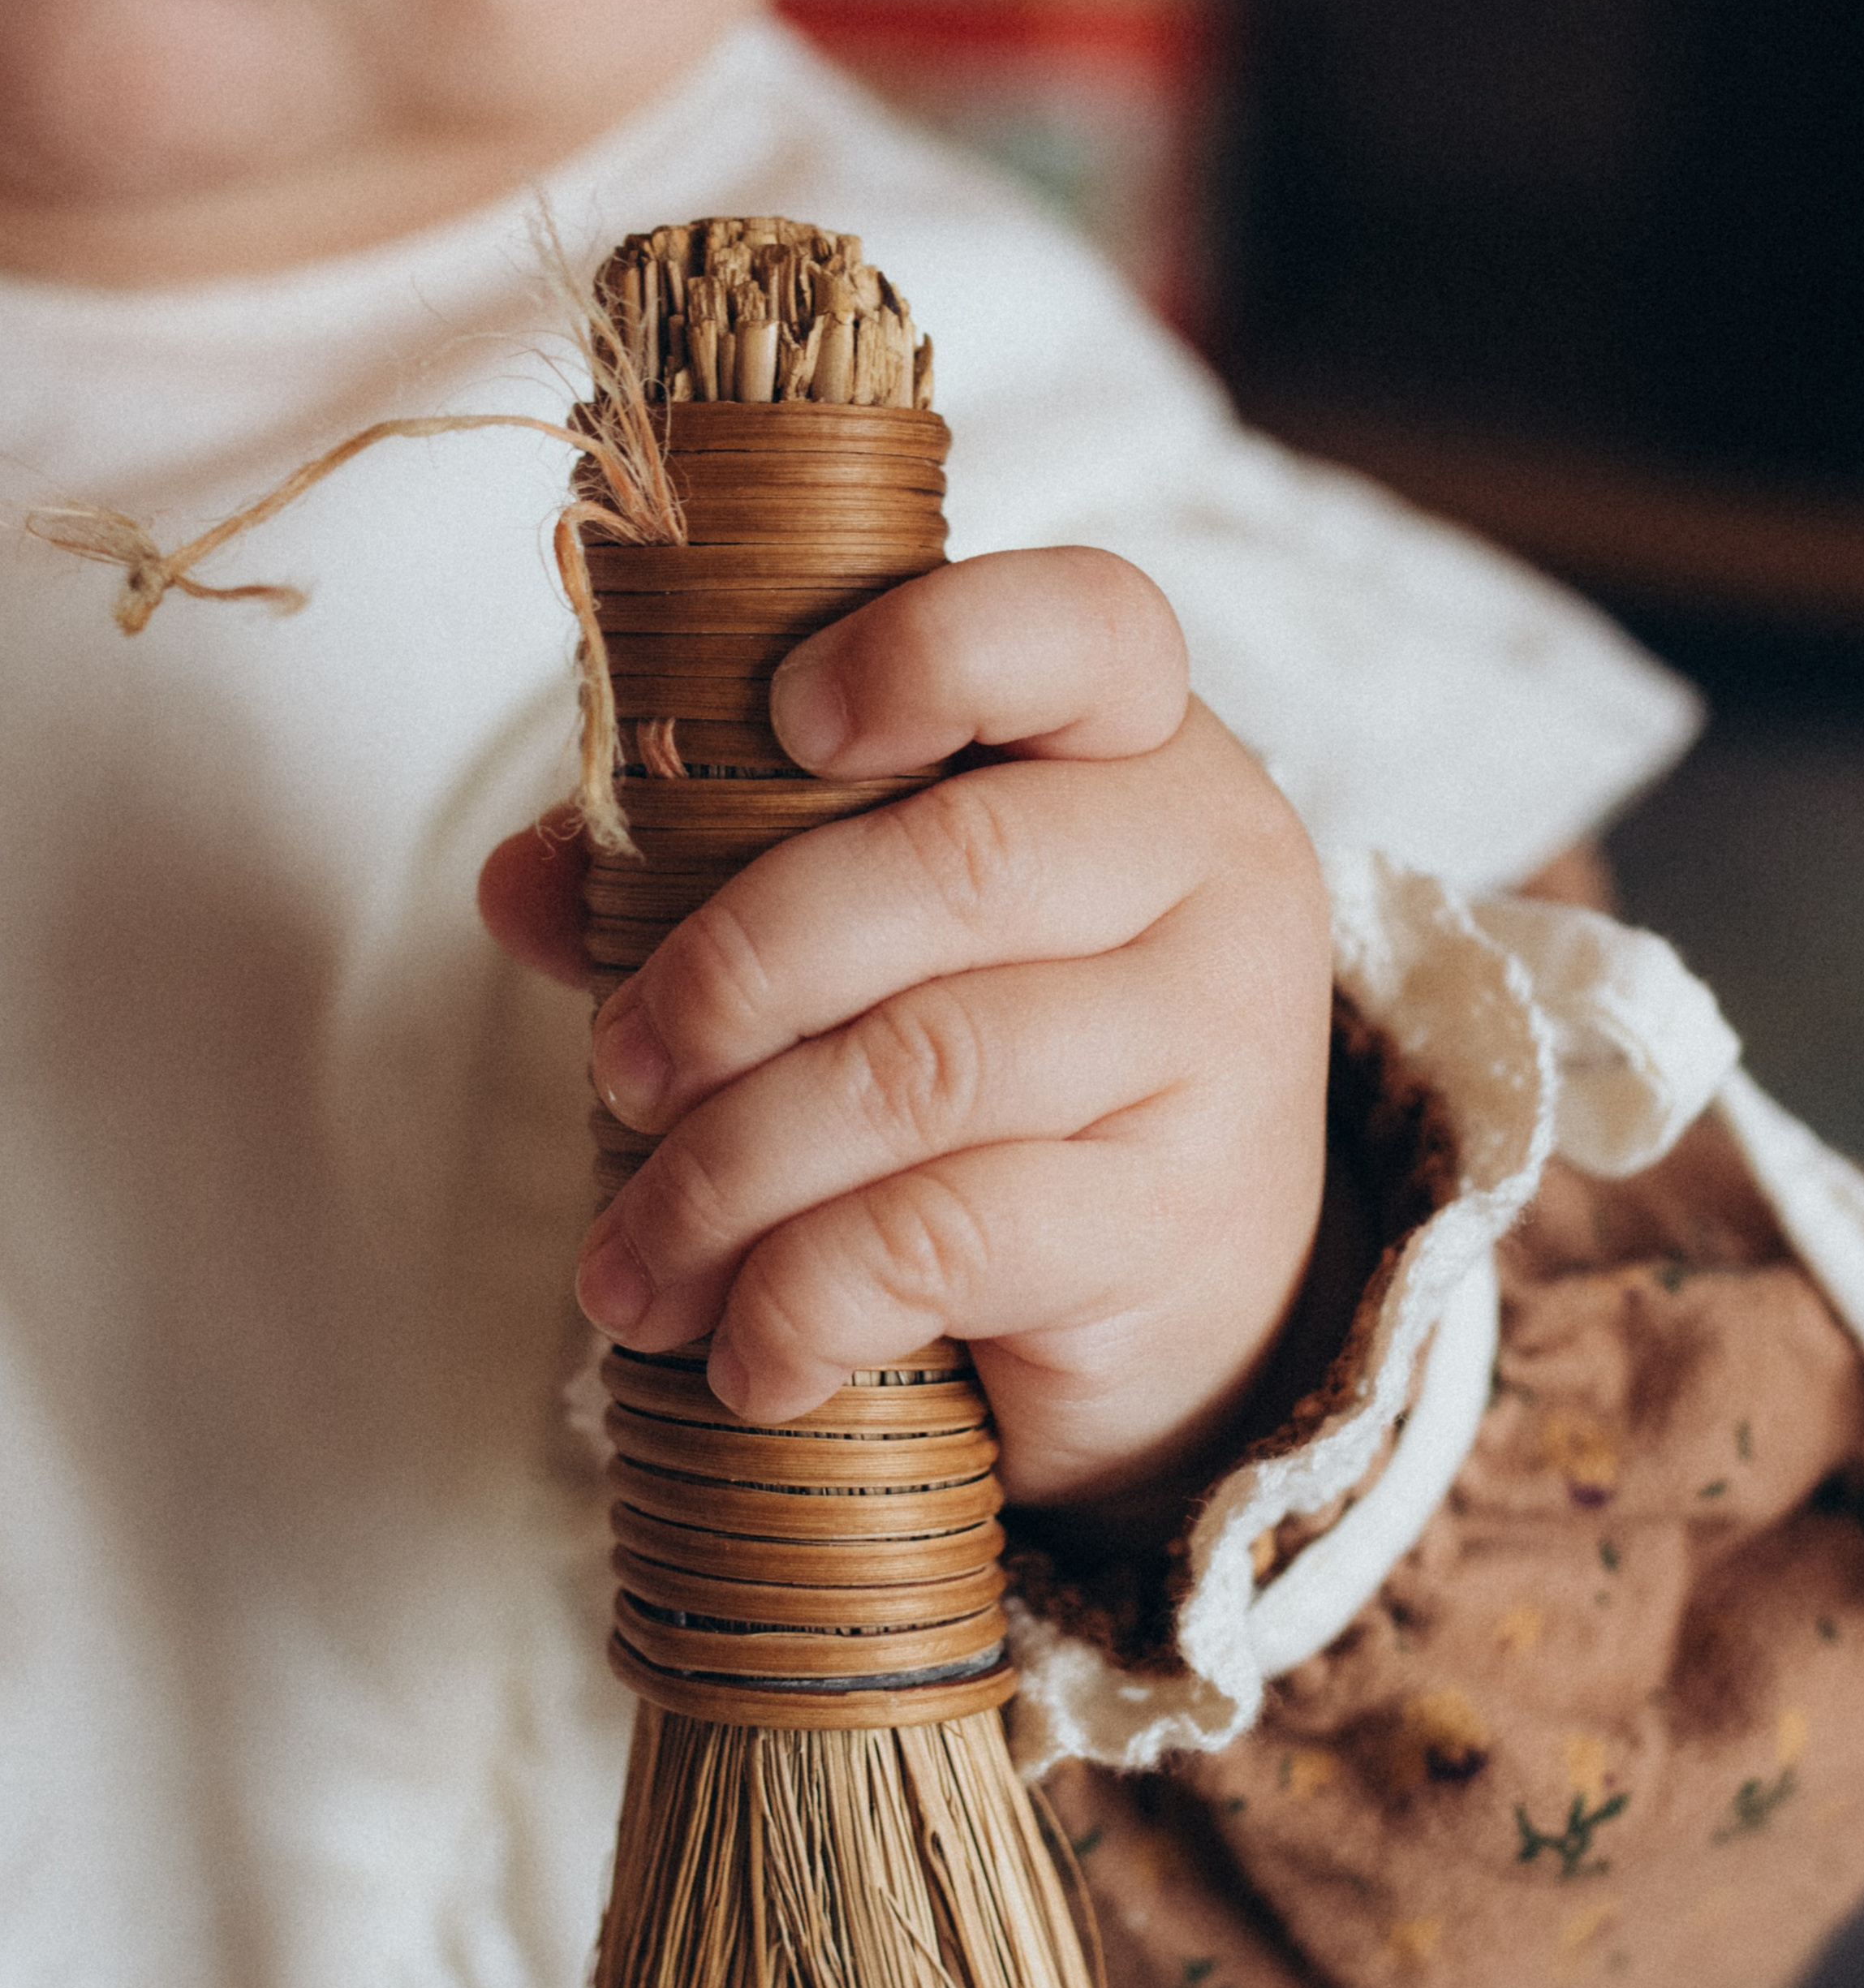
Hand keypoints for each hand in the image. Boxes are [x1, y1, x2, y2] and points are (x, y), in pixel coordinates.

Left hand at [479, 548, 1332, 1520]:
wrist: (1200, 1316)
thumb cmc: (1012, 1085)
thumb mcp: (886, 947)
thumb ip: (714, 878)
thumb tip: (522, 883)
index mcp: (1142, 753)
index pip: (1087, 630)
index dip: (930, 650)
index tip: (788, 722)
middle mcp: (1211, 873)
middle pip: (953, 866)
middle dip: (732, 976)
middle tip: (620, 1077)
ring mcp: (1217, 1048)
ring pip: (922, 1069)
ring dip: (726, 1178)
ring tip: (633, 1268)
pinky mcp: (1181, 1222)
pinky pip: (945, 1236)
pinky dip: (803, 1302)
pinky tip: (746, 1358)